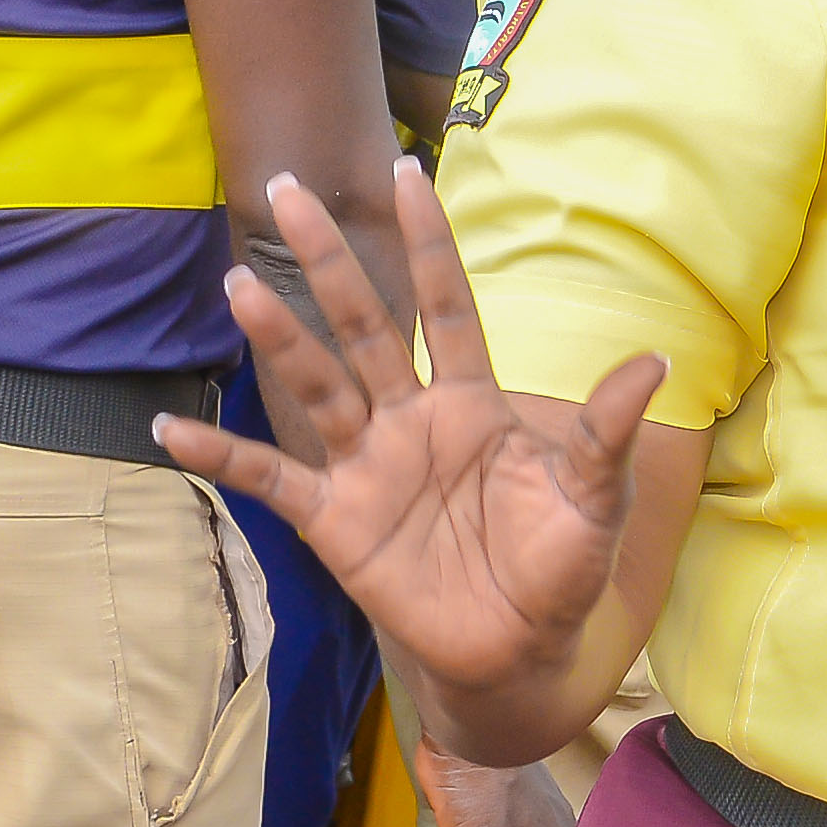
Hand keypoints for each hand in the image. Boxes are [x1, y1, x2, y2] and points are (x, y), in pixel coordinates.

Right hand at [161, 167, 661, 702]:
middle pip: (364, 323)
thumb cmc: (559, 569)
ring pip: (317, 384)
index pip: (446, 305)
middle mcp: (411, 418)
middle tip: (289, 190)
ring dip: (279, 338)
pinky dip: (221, 457)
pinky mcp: (335, 520)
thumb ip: (605, 433)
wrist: (520, 653)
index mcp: (474, 401)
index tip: (406, 172)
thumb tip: (653, 361)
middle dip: (330, 261)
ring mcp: (368, 465)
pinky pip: (271, 479)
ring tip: (240, 286)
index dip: (428, 243)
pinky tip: (172, 430)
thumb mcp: (594, 499)